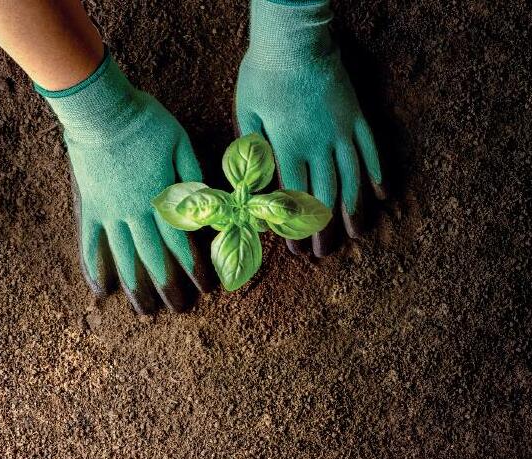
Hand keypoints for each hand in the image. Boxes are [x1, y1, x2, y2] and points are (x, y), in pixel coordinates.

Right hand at [38, 52, 215, 313]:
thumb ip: (193, 178)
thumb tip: (206, 210)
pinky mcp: (90, 208)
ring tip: (145, 313)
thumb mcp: (180, 142)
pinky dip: (94, 268)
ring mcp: (110, 214)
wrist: (99, 108)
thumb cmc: (145, 121)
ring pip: (124, 259)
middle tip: (180, 310)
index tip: (207, 289)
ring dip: (136, 288)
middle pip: (155, 259)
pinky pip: (90, 244)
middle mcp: (135, 214)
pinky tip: (100, 291)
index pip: (182, 243)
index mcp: (161, 198)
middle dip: (170, 287)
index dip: (195, 268)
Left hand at [235, 0, 384, 256]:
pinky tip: (382, 194)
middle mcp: (318, 146)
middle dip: (322, 230)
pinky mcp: (357, 116)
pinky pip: (372, 149)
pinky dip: (378, 173)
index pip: (291, 200)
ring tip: (354, 235)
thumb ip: (251, 151)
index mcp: (288, 148)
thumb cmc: (262, 72)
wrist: (295, 34)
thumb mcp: (246, 113)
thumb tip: (252, 188)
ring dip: (352, 211)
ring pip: (352, 179)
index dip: (294, 229)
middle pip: (323, 197)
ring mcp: (342, 131)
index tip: (295, 250)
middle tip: (322, 254)